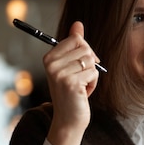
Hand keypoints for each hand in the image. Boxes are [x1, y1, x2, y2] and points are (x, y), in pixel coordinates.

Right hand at [43, 21, 99, 144]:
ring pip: (91, 62)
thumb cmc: (71, 93)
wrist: (68, 120)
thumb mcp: (70, 66)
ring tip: (81, 87)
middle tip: (80, 79)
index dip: (85, 51)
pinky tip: (83, 94)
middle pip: (86, 48)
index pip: (76, 39)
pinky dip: (93, 84)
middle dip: (90, 64)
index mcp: (49, 57)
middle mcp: (51, 64)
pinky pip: (94, 73)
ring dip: (92, 76)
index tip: (80, 66)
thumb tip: (78, 24)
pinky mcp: (71, 83)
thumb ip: (74, 45)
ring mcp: (60, 74)